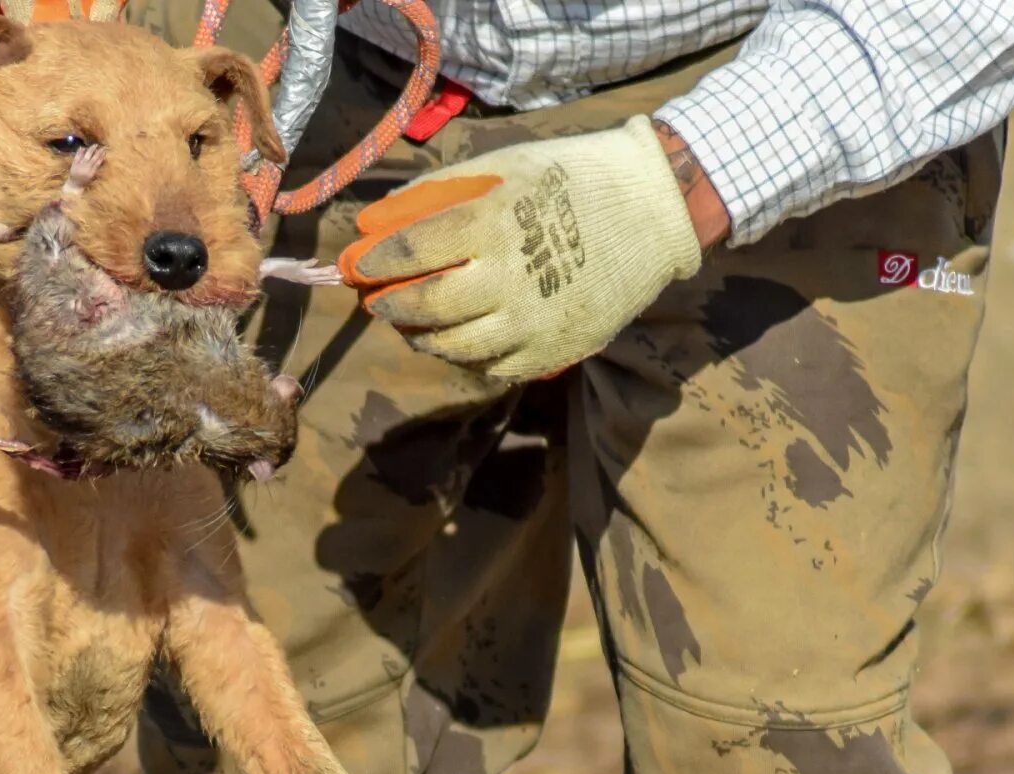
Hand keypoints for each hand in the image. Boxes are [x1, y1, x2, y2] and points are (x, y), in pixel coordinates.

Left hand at [337, 114, 706, 382]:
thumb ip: (438, 193)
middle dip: (387, 304)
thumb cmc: (572, 178)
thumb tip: (374, 221)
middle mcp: (509, 279)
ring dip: (418, 335)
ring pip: (451, 346)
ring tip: (410, 319)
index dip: (374, 262)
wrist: (656, 210)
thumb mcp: (506, 166)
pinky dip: (460, 355)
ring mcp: (532, 322)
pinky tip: (456, 335)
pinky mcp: (551, 351)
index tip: (357, 264)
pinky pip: (488, 366)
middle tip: (375, 299)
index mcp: (494, 223)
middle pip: (423, 307)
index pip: (412, 253)